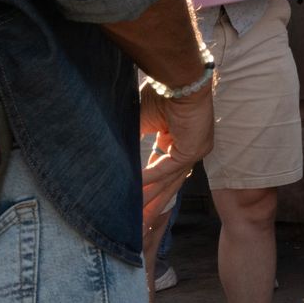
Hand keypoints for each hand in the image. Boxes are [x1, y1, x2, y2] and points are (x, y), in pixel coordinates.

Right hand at [139, 80, 213, 228]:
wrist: (179, 78)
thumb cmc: (161, 93)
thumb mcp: (140, 121)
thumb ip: (130, 141)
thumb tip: (109, 157)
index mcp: (178, 143)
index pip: (161, 172)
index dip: (146, 188)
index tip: (133, 204)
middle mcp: (189, 150)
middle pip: (167, 183)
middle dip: (151, 203)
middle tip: (136, 225)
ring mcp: (194, 151)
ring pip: (167, 180)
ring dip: (148, 197)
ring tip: (133, 215)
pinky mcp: (193, 149)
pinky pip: (166, 169)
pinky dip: (150, 178)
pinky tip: (136, 188)